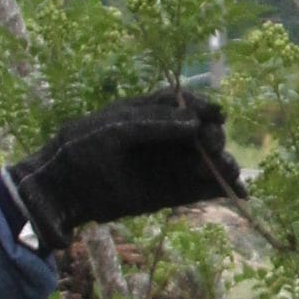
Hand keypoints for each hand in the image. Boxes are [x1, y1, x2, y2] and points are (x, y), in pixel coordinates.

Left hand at [7, 88, 245, 252]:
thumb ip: (153, 123)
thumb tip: (195, 122)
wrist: (62, 192)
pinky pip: (198, 190)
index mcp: (147, 113)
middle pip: (200, 132)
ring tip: (228, 172)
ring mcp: (165, 166)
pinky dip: (218, 190)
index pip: (184, 104)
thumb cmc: (81, 151)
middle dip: (213, 138)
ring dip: (221, 166)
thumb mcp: (114, 129)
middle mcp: (161, 138)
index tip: (218, 116)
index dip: (204, 107)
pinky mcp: (167, 194)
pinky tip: (237, 193)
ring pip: (204, 162)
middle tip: (211, 149)